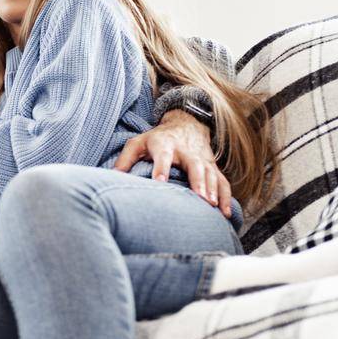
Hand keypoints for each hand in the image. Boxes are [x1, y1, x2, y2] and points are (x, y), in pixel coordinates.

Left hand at [114, 110, 231, 214]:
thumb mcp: (137, 144)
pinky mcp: (212, 167)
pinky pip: (222, 182)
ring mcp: (202, 160)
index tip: (159, 181)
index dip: (161, 167)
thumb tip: (111, 178)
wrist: (186, 124)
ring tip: (213, 207)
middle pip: (195, 166)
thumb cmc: (156, 139)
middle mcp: (186, 152)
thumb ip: (124, 160)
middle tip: (201, 198)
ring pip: (211, 175)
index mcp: (165, 144)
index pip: (163, 155)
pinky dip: (226, 197)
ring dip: (214, 191)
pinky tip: (225, 214)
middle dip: (198, 182)